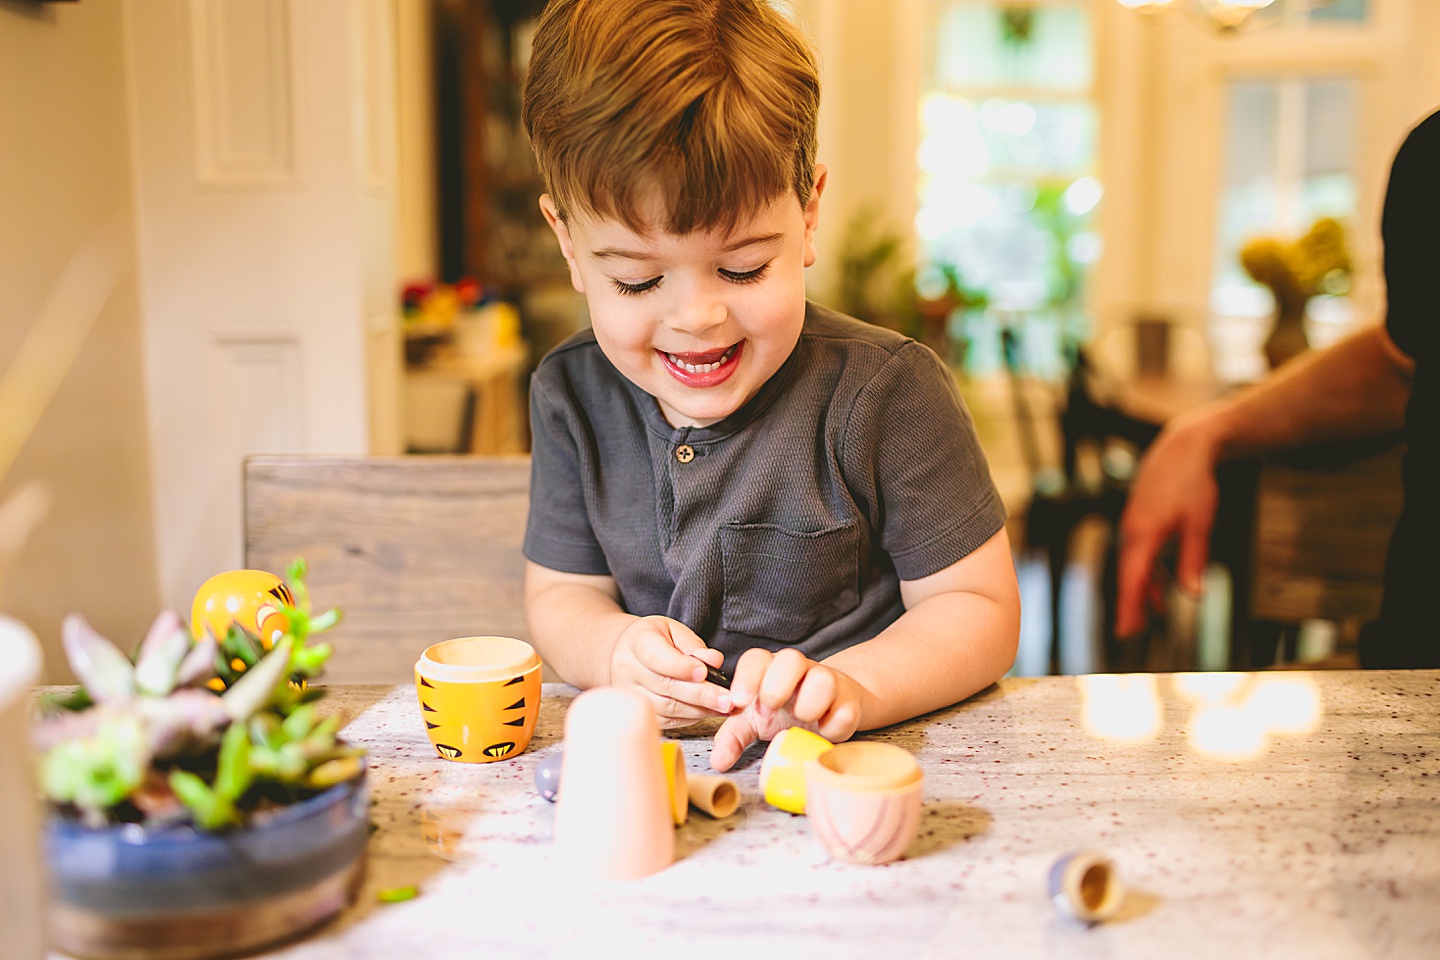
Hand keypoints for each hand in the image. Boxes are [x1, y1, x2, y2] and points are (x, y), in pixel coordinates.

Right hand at [609, 615, 730, 728]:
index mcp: (637, 642)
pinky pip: (667, 720)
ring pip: (667, 708)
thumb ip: (694, 645)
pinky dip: (690, 718)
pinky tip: (707, 711)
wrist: (627, 653)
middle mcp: (628, 670)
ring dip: (699, 709)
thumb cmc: (654, 639)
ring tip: (723, 706)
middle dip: (700, 694)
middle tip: (727, 699)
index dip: (681, 667)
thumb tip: (714, 661)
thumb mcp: (674, 630)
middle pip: (665, 686)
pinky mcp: (640, 712)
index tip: (704, 672)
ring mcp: (631, 694)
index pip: (656, 657)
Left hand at [709, 648, 867, 771]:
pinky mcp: (849, 703)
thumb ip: (733, 736)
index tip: (739, 702)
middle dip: (775, 686)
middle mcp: (800, 670)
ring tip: (800, 720)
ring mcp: (828, 683)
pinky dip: (833, 724)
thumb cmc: (786, 711)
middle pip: (791, 657)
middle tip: (768, 712)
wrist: (831, 707)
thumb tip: (718, 761)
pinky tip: (823, 732)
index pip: (757, 658)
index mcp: (771, 670)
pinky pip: (845, 709)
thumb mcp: (754, 722)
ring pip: (823, 677)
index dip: (746, 677)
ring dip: (808, 703)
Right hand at [1115, 411, 1223, 636]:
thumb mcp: (1199, 525)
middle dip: (1131, 604)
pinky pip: (1139, 551)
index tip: (1125, 632)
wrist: (1183, 446)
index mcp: (1143, 534)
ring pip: (1134, 564)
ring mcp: (1133, 523)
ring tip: (1152, 614)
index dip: (1128, 607)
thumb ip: (1192, 561)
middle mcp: (1132, 531)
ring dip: (1142, 588)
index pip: (1131, 580)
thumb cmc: (1193, 484)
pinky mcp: (1140, 518)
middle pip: (1128, 576)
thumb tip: (1191, 594)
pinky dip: (1147, 569)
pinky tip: (1159, 583)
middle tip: (1131, 633)